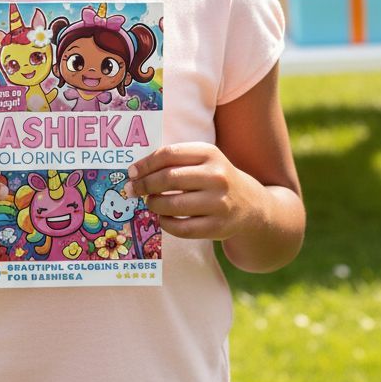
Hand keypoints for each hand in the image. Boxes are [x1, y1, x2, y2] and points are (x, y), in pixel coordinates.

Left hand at [125, 142, 258, 241]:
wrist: (249, 204)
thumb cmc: (214, 177)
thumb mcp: (202, 160)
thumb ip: (174, 160)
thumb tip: (136, 172)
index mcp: (209, 153)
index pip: (169, 154)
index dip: (145, 164)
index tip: (131, 172)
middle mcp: (217, 176)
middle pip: (169, 179)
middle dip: (144, 185)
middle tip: (132, 189)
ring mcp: (219, 203)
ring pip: (173, 205)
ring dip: (154, 204)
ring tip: (150, 202)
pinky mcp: (218, 227)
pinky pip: (182, 228)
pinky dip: (166, 224)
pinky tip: (163, 218)